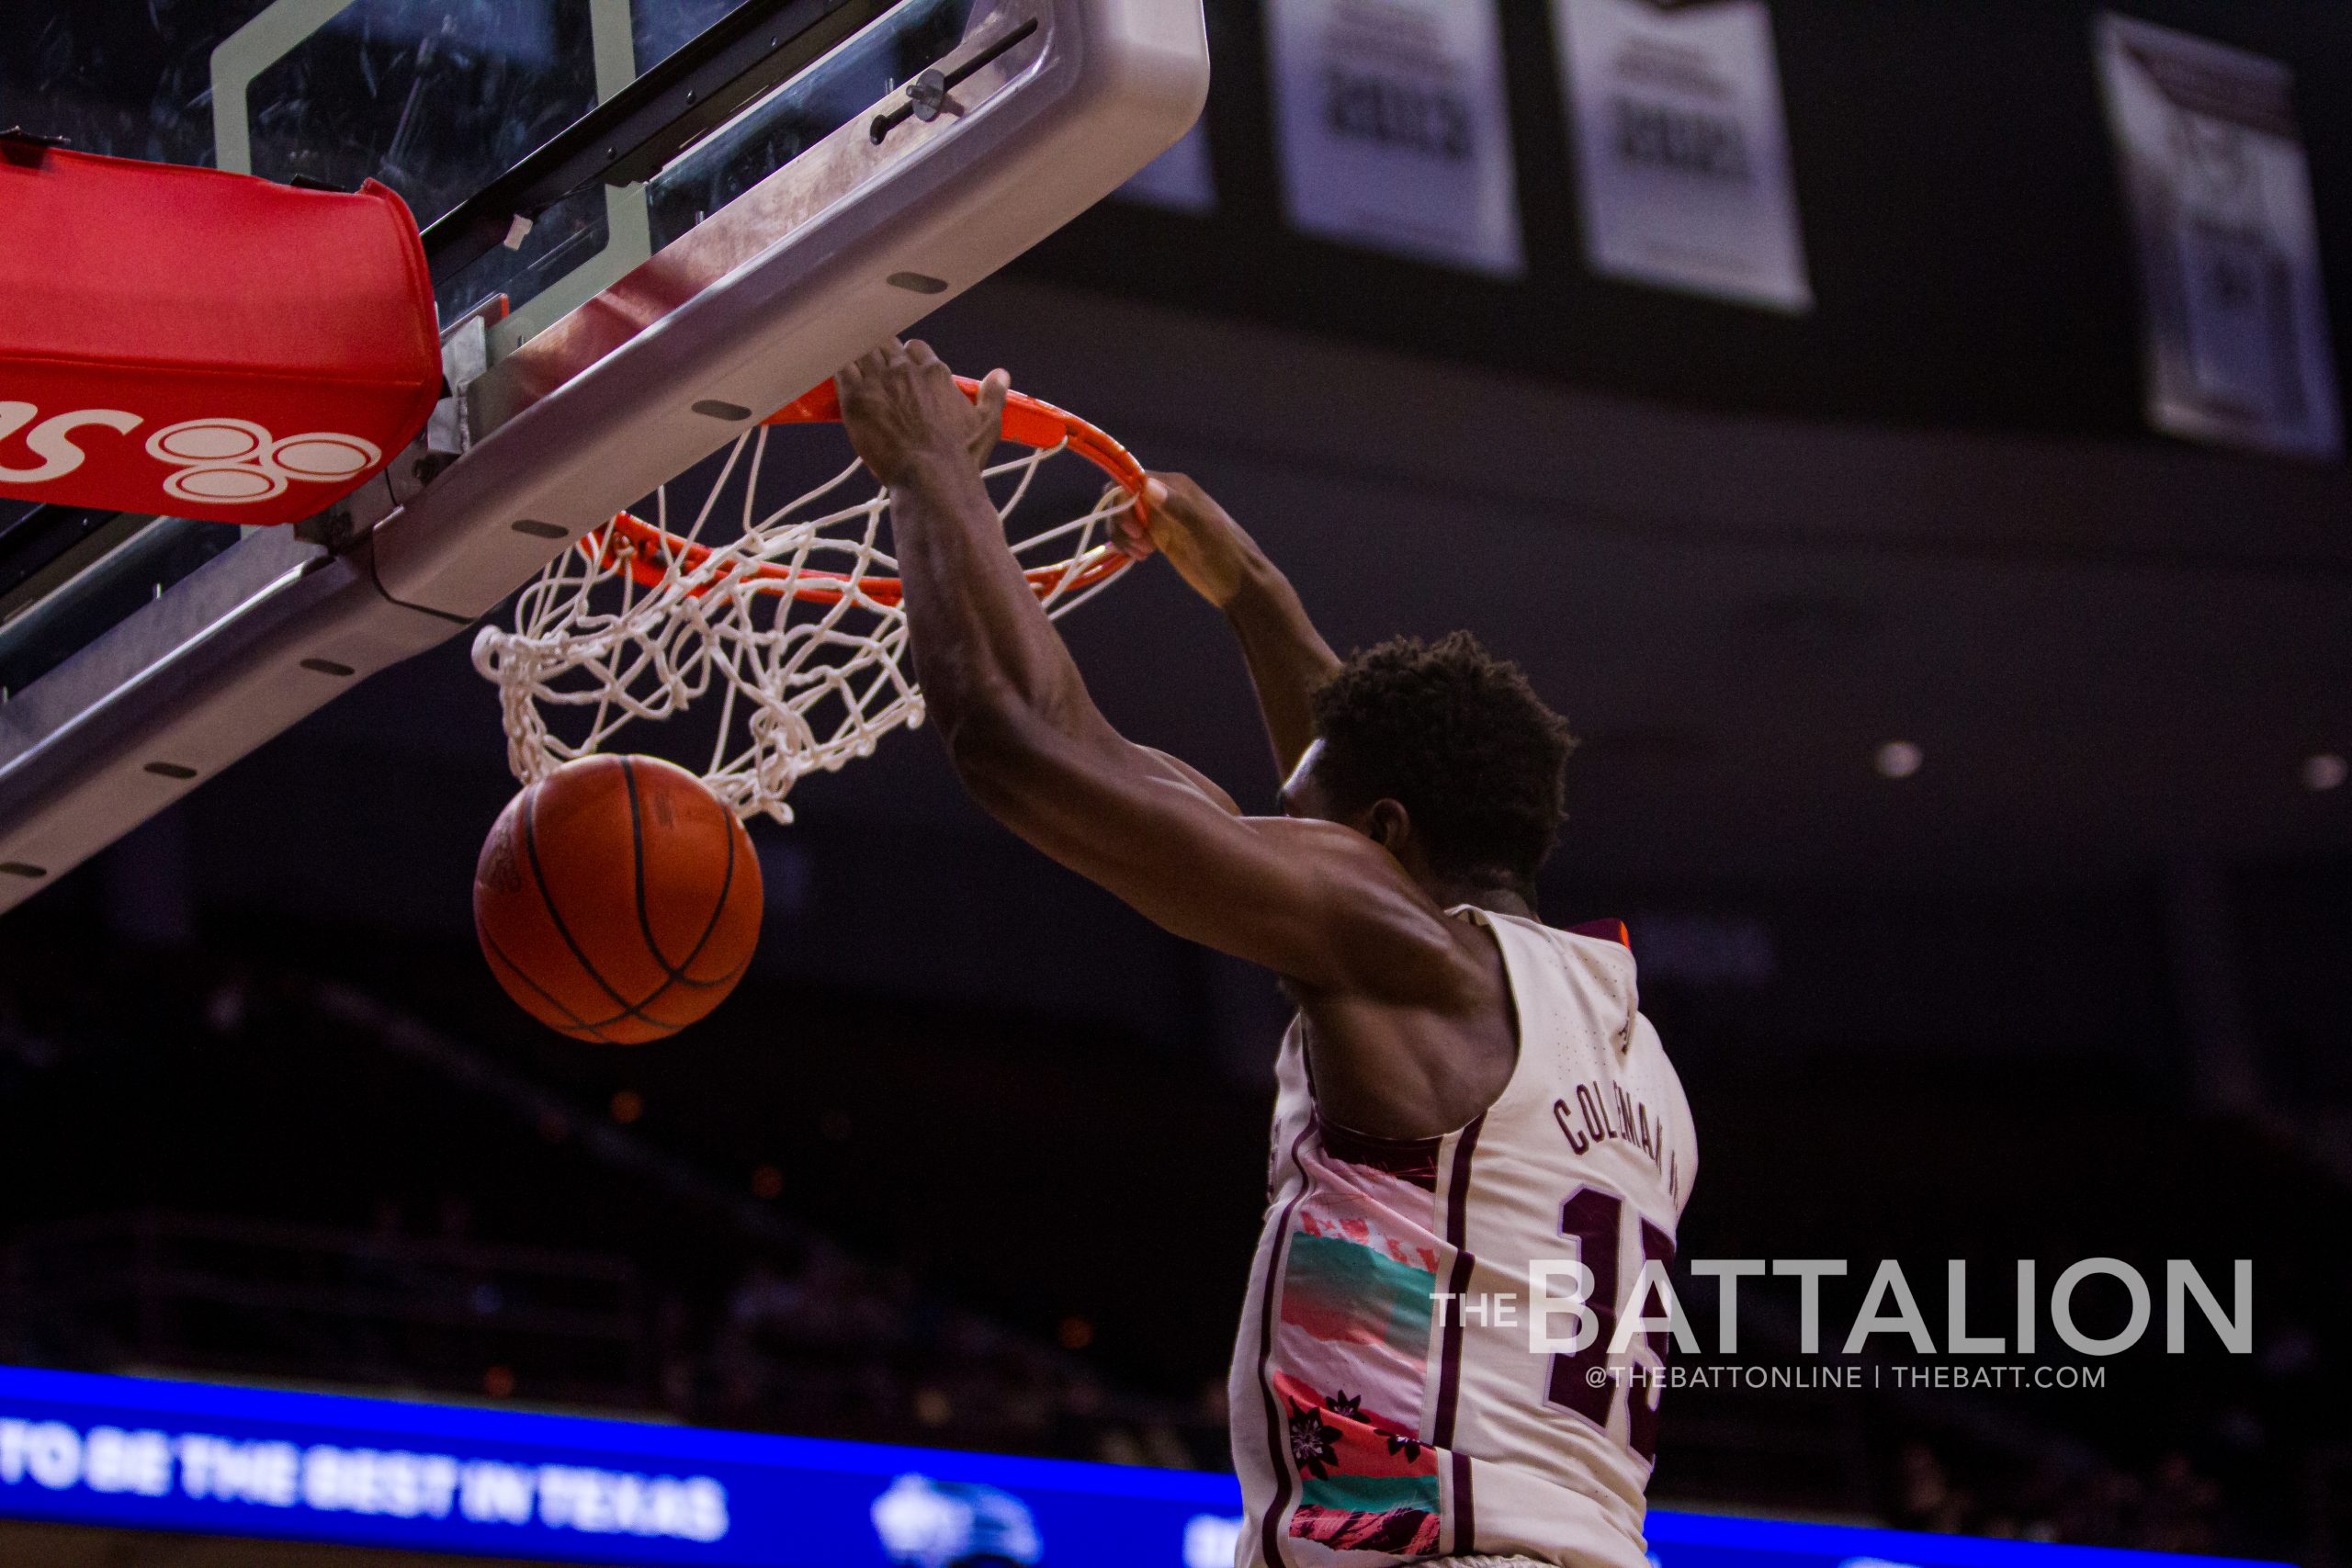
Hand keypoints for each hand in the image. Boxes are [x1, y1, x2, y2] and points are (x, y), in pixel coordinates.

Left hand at [836, 339, 1009, 489]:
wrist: (931, 479)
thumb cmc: (960, 458)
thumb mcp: (987, 425)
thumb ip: (993, 395)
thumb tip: (1002, 375)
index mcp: (934, 373)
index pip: (915, 348)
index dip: (907, 357)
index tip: (903, 370)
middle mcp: (905, 370)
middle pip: (885, 345)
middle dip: (879, 354)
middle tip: (874, 371)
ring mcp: (879, 381)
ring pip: (861, 351)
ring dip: (857, 357)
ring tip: (851, 368)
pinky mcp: (856, 397)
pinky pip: (840, 368)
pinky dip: (837, 367)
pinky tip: (835, 373)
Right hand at [1104, 471, 1264, 610]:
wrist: (1239, 583)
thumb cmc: (1226, 555)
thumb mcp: (1202, 530)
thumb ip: (1176, 507)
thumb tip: (1146, 485)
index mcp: (1175, 487)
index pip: (1131, 479)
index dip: (1122, 502)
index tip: (1133, 529)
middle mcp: (1165, 497)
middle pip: (1121, 498)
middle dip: (1121, 521)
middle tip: (1139, 544)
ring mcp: (1161, 517)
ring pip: (1123, 517)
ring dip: (1123, 536)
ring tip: (1142, 554)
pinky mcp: (1160, 536)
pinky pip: (1130, 533)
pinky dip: (1127, 544)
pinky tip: (1142, 556)